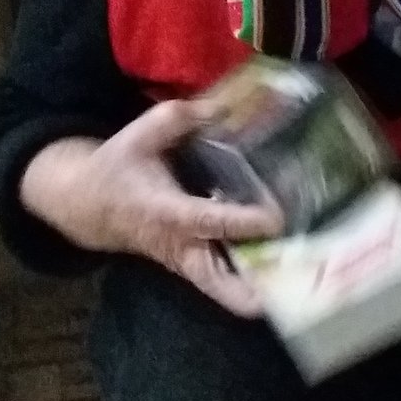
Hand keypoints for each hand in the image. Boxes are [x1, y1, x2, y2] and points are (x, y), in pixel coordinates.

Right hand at [18, 100, 283, 316]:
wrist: (88, 206)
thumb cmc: (119, 168)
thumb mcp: (140, 134)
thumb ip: (179, 118)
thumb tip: (224, 107)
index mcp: (167, 213)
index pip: (208, 222)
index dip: (242, 222)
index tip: (277, 217)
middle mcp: (181, 247)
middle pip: (220, 284)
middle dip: (258, 287)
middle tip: (302, 274)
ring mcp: (190, 264)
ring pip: (228, 293)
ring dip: (265, 288)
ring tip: (311, 273)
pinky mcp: (197, 269)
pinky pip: (230, 285)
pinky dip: (259, 280)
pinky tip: (294, 262)